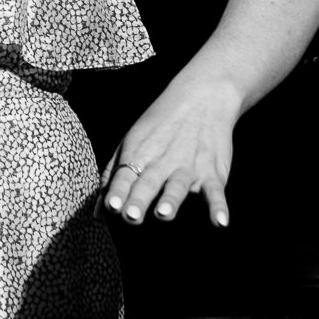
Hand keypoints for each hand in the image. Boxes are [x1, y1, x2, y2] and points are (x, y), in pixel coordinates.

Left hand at [102, 78, 240, 228]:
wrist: (203, 97)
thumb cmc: (160, 124)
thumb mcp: (131, 141)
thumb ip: (113, 175)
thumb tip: (97, 212)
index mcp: (138, 154)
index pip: (124, 176)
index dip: (117, 191)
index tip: (111, 207)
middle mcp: (162, 162)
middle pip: (148, 183)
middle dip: (139, 199)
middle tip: (131, 216)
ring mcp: (188, 167)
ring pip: (178, 185)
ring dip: (171, 200)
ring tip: (163, 214)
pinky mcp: (212, 172)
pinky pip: (215, 191)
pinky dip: (219, 207)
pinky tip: (221, 222)